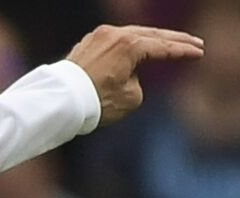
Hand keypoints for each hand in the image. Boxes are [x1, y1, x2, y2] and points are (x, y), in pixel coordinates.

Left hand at [67, 25, 203, 126]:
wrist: (59, 102)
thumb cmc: (95, 102)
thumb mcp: (130, 97)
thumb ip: (138, 80)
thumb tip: (129, 75)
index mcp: (130, 45)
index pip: (164, 47)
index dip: (183, 52)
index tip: (198, 53)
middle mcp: (115, 35)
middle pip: (151, 35)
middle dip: (174, 40)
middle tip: (195, 43)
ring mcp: (99, 36)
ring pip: (132, 35)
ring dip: (152, 40)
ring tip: (171, 43)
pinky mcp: (87, 43)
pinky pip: (114, 41)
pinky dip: (130, 44)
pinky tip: (140, 46)